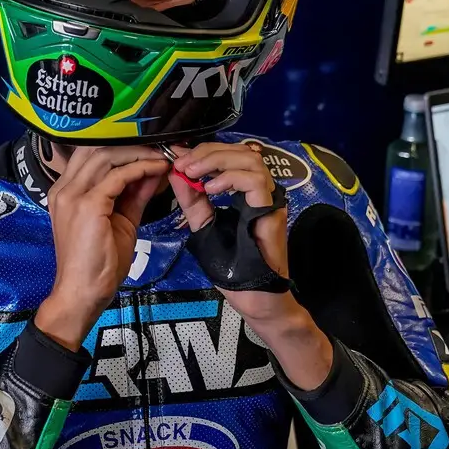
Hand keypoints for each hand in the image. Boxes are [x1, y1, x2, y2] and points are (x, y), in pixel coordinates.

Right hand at [35, 146, 169, 350]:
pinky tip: (157, 170)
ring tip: (162, 157)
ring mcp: (72, 195)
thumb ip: (133, 195)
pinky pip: (118, 176)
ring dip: (139, 153)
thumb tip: (152, 172)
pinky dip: (141, 168)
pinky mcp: (87, 205)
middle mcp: (64, 189)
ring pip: (107, 156)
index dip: (121, 148)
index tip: (149, 151)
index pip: (91, 155)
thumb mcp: (120, 222)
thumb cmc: (97, 264)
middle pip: (96, 148)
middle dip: (131, 144)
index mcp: (65, 192)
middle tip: (160, 148)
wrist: (82, 293)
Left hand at [172, 141, 331, 389]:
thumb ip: (192, 200)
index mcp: (246, 192)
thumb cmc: (234, 268)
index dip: (202, 150)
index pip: (229, 155)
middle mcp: (262, 191)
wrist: (254, 298)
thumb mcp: (203, 226)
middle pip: (240, 151)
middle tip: (182, 163)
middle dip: (206, 152)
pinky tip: (211, 189)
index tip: (177, 155)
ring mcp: (269, 200)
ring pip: (250, 159)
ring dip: (216, 161)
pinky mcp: (272, 212)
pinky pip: (255, 182)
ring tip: (193, 172)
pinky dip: (230, 178)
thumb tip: (176, 172)